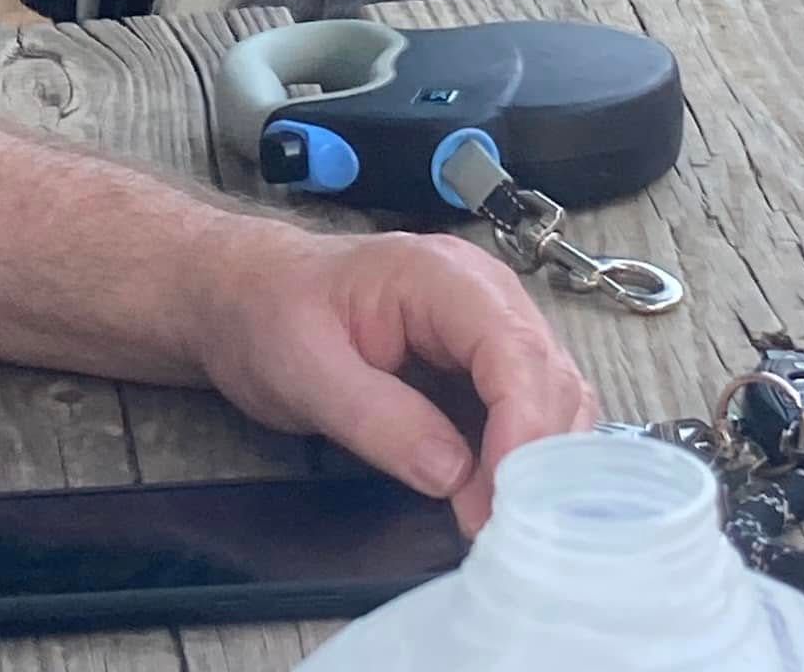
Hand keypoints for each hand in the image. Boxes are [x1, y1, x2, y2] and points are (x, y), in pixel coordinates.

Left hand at [189, 220, 595, 534]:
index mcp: (439, 274)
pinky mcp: (483, 358)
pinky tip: (500, 496)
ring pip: (552, 393)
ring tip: (500, 520)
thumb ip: (378, 419)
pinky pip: (529, 405)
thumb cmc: (271, 314)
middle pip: (547, 373)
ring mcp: (489, 321)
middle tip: (503, 530)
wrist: (251, 293)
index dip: (523, 427)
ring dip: (538, 460)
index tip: (503, 501)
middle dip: (536, 455)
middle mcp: (481, 290)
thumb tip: (455, 475)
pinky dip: (525, 454)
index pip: (512, 348)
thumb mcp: (304, 370)